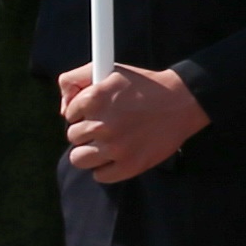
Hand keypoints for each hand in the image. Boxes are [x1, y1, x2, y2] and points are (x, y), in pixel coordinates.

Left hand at [57, 60, 207, 181]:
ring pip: (79, 159)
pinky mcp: (129, 165)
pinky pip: (100, 175)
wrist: (183, 101)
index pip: (70, 115)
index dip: (83, 113)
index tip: (98, 111)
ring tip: (108, 143)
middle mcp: (102, 124)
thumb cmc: (144, 86)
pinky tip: (119, 155)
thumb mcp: (109, 70)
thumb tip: (63, 111)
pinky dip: (106, 168)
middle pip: (73, 137)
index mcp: (95, 98)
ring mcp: (115, 147)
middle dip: (87, 132)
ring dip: (90, 152)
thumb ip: (75, 80)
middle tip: (107, 126)